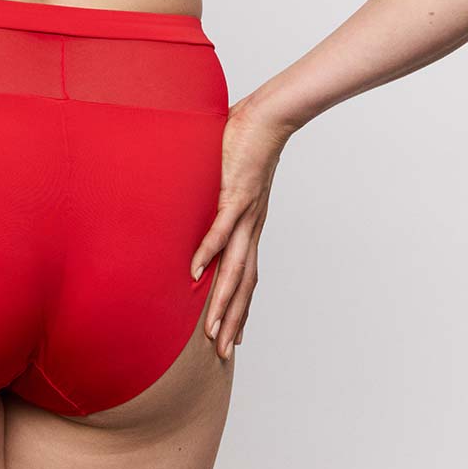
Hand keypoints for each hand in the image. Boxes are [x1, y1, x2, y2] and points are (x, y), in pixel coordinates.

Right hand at [190, 99, 293, 360]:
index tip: (232, 336)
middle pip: (243, 282)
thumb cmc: (247, 141)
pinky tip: (196, 271)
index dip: (240, 308)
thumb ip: (215, 191)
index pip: (247, 275)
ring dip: (223, 300)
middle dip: (232, 319)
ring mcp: (246, 211)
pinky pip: (221, 228)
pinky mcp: (237, 192)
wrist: (271, 116)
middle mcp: (252, 225)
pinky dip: (209, 251)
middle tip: (221, 353)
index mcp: (251, 224)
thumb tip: (196, 194)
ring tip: (211, 329)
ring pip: (235, 266)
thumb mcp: (229, 177)